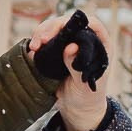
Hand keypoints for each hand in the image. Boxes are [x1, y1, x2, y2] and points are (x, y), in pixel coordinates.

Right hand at [27, 11, 114, 130]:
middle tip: (42, 40)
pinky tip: (32, 51)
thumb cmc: (88, 96)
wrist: (77, 108)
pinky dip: (37, 43)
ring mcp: (69, 44)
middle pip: (68, 24)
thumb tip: (70, 47)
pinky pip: (45, 41)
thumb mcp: (84, 84)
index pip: (91, 24)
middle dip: (52, 28)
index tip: (63, 28)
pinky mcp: (56, 51)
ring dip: (41, 34)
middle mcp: (84, 40)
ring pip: (54, 29)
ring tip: (34, 47)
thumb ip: (78, 66)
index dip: (77, 22)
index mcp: (99, 45)